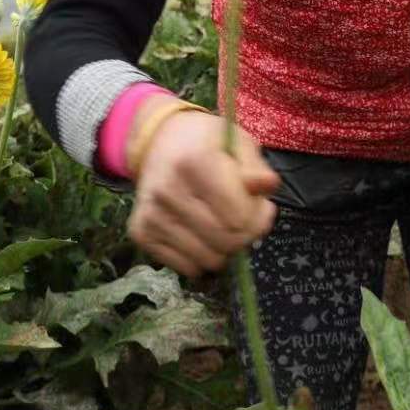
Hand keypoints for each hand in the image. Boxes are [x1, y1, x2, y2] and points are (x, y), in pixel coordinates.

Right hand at [127, 110, 279, 276]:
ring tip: (223, 226)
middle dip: (245, 236)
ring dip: (224, 250)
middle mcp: (168, 190)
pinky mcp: (141, 233)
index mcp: (196, 162)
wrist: (160, 142)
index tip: (260, 205)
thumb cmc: (208, 144)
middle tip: (244, 220)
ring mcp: (152, 214)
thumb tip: (268, 186)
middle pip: (225, 241)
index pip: (238, 217)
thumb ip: (256, 168)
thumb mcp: (239, 144)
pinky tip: (201, 234)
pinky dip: (201, 258)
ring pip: (207, 260)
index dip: (259, 217)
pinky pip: (186, 268)